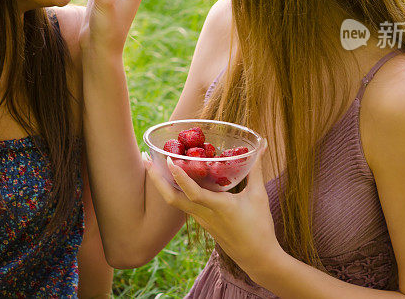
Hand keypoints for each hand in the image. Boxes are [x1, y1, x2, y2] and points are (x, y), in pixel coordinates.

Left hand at [143, 142, 282, 277]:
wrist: (257, 258)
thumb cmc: (260, 227)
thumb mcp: (258, 196)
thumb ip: (256, 170)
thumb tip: (261, 146)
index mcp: (218, 207)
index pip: (192, 193)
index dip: (179, 177)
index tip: (168, 160)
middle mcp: (204, 214)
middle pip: (171, 199)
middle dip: (155, 179)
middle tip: (144, 158)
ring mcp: (201, 220)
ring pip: (174, 202)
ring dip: (161, 184)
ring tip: (152, 164)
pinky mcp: (202, 222)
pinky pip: (183, 205)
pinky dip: (174, 190)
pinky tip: (173, 178)